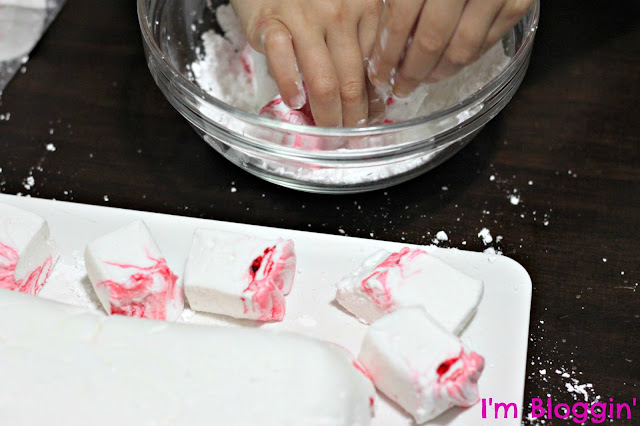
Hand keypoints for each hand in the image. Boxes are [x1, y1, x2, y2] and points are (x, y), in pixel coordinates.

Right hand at [231, 0, 381, 126]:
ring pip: (323, 80)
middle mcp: (339, 12)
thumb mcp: (347, 3)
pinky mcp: (269, 22)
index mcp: (366, 7)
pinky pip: (282, 60)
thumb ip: (359, 38)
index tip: (371, 120)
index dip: (373, 99)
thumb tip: (370, 92)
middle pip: (351, 80)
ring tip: (328, 134)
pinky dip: (289, 85)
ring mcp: (303, 17)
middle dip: (352, 117)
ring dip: (327, 115)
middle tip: (350, 138)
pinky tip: (295, 102)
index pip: (374, 66)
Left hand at [368, 0, 534, 96]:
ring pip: (462, 50)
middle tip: (399, 86)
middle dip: (410, 71)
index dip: (386, 52)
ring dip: (438, 72)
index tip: (377, 72)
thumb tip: (379, 37)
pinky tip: (448, 64)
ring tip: (422, 80)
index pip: (400, 19)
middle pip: (430, 41)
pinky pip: (488, 43)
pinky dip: (466, 60)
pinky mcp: (518, 1)